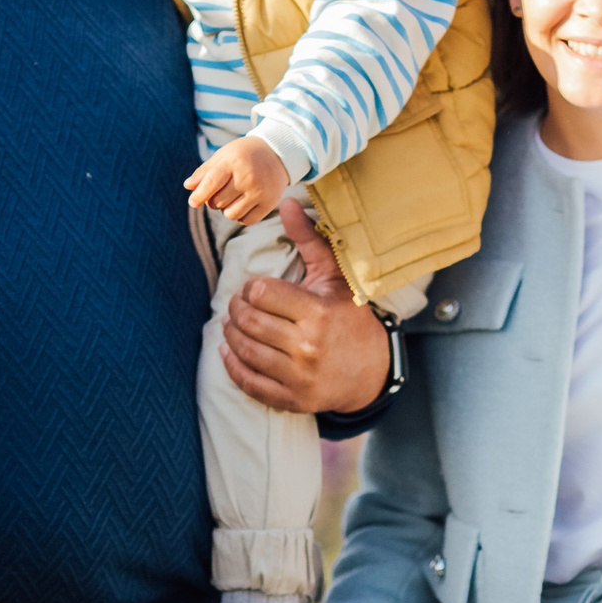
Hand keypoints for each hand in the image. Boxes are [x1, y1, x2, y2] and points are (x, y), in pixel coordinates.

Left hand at [184, 134, 290, 223]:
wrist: (277, 153)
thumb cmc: (244, 155)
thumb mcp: (223, 155)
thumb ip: (204, 171)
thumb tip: (188, 186)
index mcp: (233, 162)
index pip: (211, 184)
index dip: (199, 196)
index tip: (193, 203)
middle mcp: (247, 177)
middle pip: (218, 202)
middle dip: (213, 200)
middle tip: (221, 191)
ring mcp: (259, 192)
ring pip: (230, 214)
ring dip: (226, 209)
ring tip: (233, 197)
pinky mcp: (268, 203)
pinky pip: (245, 220)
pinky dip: (240, 215)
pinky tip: (244, 203)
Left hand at [220, 201, 388, 413]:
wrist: (372, 371)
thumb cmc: (349, 318)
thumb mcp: (334, 278)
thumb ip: (309, 240)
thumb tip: (288, 202)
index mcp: (318, 313)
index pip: (261, 294)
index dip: (251, 288)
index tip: (255, 289)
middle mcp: (308, 347)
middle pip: (249, 321)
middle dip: (236, 308)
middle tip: (239, 304)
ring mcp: (300, 377)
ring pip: (244, 350)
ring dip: (230, 333)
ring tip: (234, 322)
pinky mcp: (293, 400)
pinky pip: (249, 382)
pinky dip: (232, 365)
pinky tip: (229, 350)